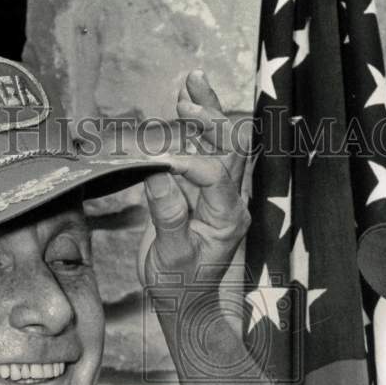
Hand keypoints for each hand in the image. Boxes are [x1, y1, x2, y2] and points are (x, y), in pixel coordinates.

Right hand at [142, 71, 251, 287]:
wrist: (185, 302)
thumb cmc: (179, 285)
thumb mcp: (171, 256)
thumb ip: (167, 216)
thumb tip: (158, 175)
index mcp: (227, 217)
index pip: (213, 175)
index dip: (184, 161)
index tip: (154, 158)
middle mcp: (230, 201)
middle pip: (231, 147)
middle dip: (210, 119)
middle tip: (184, 100)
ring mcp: (221, 194)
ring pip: (223, 143)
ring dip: (208, 112)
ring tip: (192, 82)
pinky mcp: (206, 192)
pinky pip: (208, 152)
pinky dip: (198, 126)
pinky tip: (186, 103)